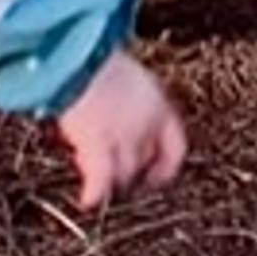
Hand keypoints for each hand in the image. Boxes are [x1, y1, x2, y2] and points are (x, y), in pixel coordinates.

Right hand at [53, 49, 186, 214]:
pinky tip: (88, 201)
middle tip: (118, 175)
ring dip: (114, 180)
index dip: (167, 166)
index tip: (156, 174)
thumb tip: (110, 103)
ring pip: (124, 174)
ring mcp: (124, 138)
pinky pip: (101, 180)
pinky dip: (95, 192)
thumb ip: (121, 94)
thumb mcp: (119, 72)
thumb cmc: (95, 54)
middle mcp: (147, 124)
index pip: (175, 147)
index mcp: (158, 103)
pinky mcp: (100, 147)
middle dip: (133, 172)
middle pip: (146, 162)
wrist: (81, 54)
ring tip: (101, 184)